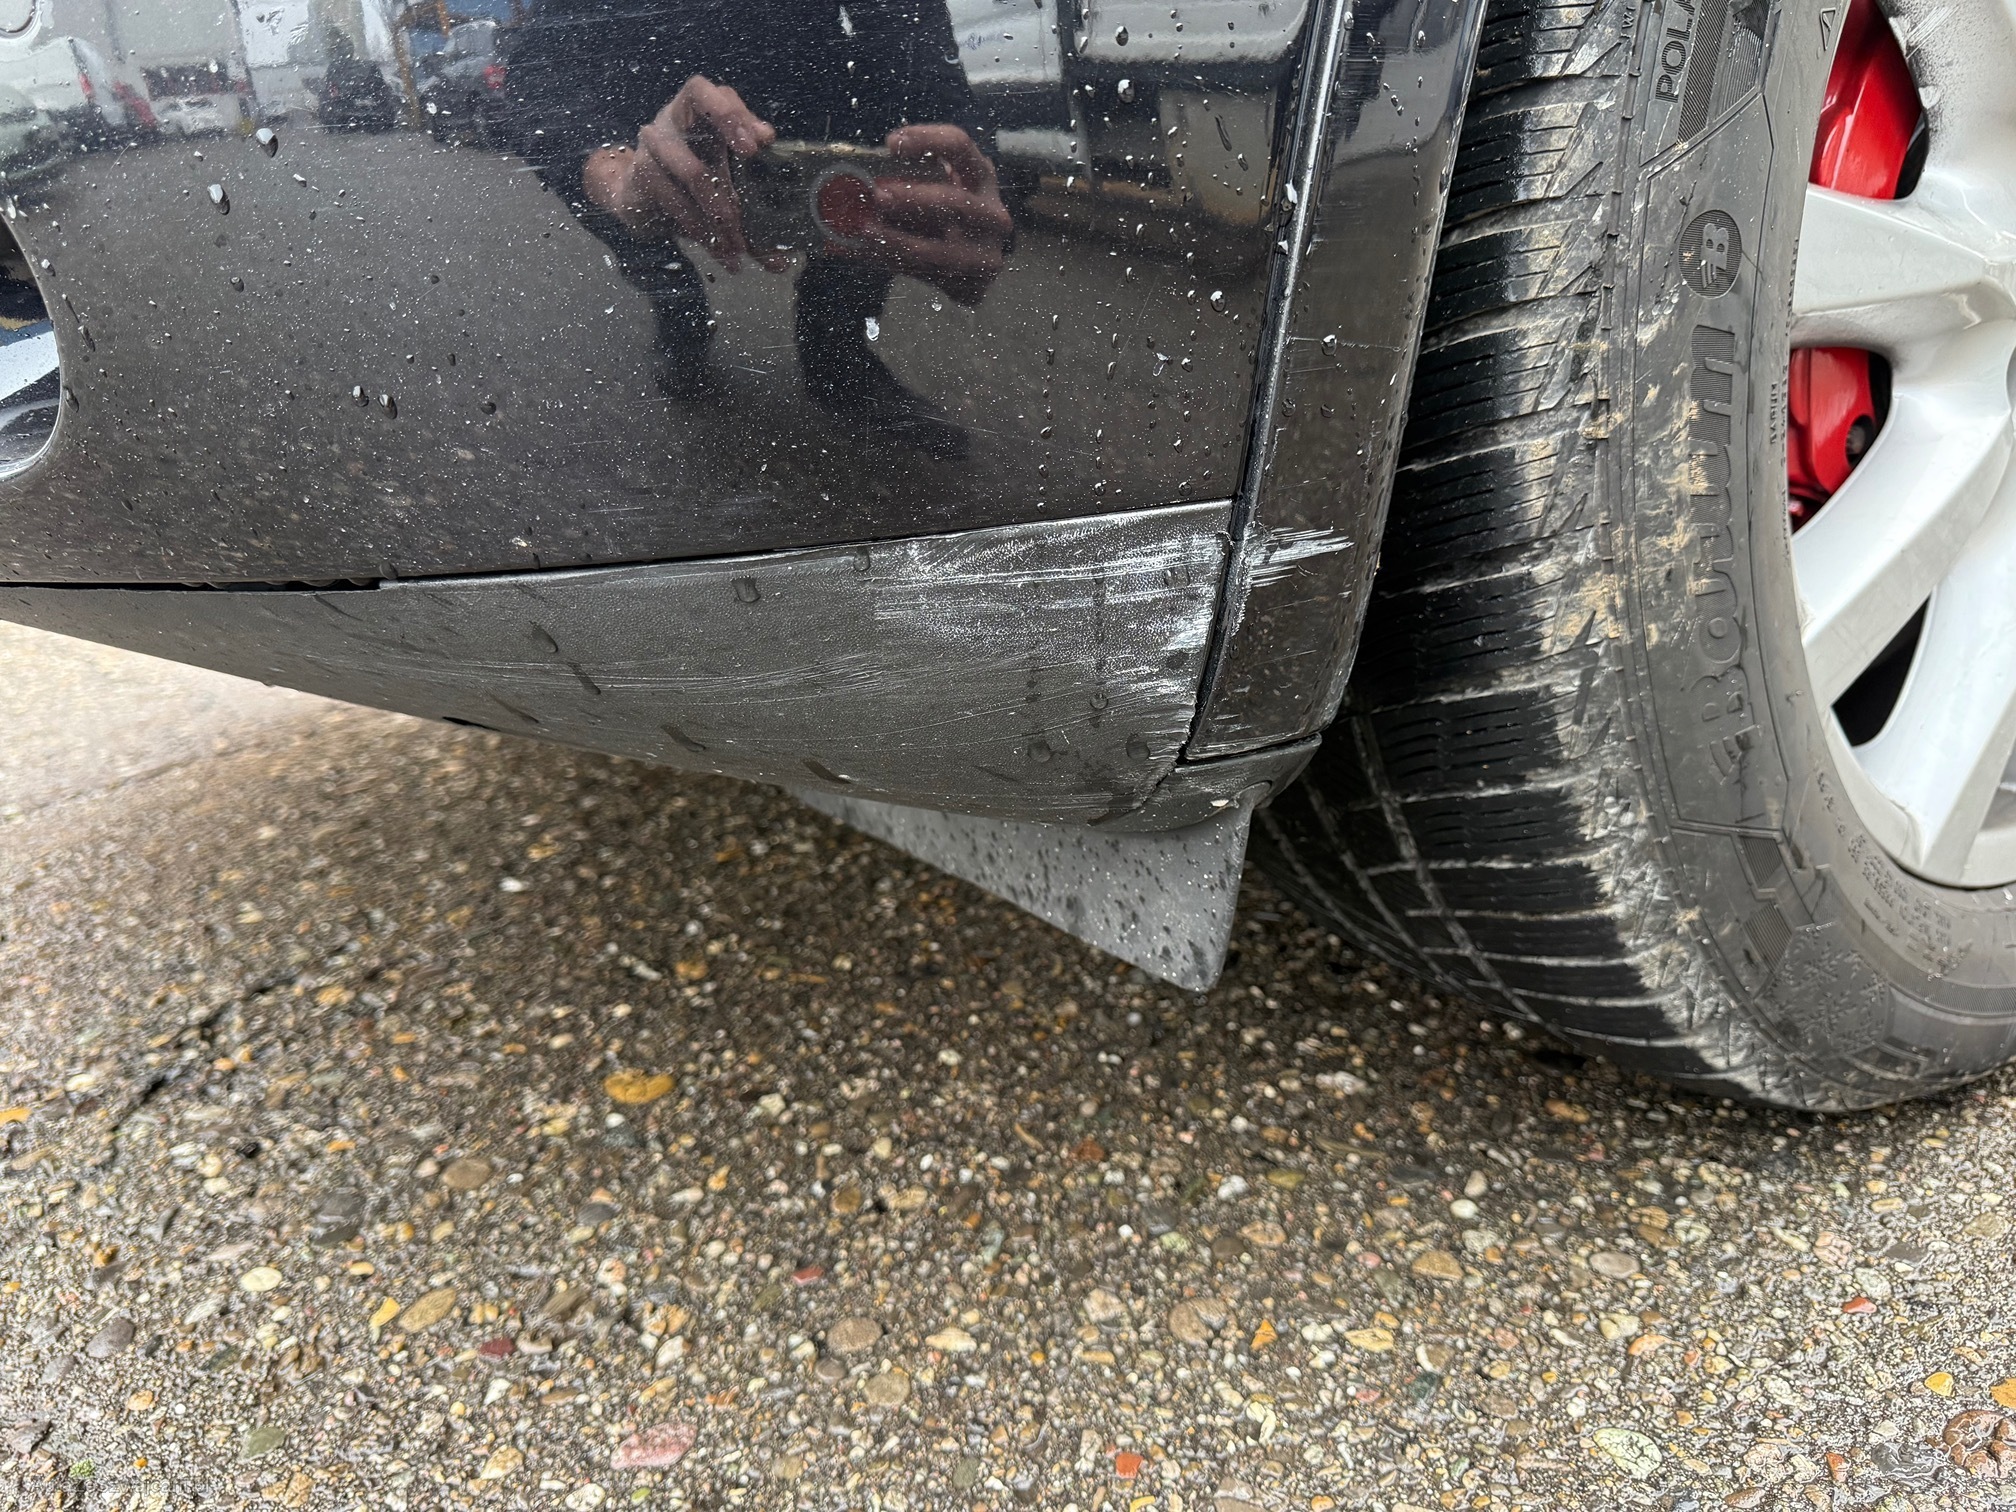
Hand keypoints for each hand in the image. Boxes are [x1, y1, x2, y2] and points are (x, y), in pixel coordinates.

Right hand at [585, 75, 778, 271]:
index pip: (715, 92)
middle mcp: (675, 118)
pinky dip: (702, 231)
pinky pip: (676, 203)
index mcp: (700, 112)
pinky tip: (718, 250)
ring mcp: (654, 143)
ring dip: (721, 212)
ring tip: (738, 246)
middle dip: (730, 124)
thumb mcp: (726, 189)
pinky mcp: (642, 175)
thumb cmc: (692, 187)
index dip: (736, 111)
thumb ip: (754, 208)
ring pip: (694, 172)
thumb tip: (783, 258)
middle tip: (752, 153)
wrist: (640, 204)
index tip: (761, 140)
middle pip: (698, 98)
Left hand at [840, 125, 1011, 304]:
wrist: (968, 265)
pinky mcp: (974, 286)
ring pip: (939, 250)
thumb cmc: (942, 216)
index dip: (927, 140)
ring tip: (866, 233)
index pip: (959, 146)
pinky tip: (873, 254)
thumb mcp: (932, 190)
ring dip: (897, 241)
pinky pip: (928, 277)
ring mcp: (987, 253)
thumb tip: (853, 184)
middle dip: (912, 199)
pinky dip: (896, 265)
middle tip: (878, 195)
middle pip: (954, 202)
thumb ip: (904, 182)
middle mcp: (992, 214)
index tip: (892, 144)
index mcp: (980, 176)